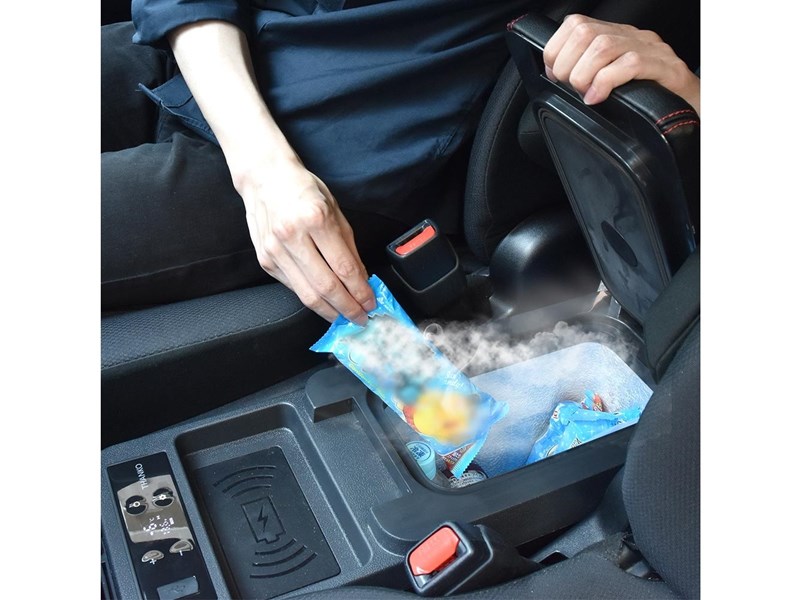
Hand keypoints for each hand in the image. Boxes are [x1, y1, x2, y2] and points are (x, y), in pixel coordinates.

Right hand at [238, 159, 374, 323]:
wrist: (264, 178)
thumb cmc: (302, 189)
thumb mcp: (335, 210)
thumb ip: (349, 247)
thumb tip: (361, 278)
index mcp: (314, 219)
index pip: (344, 267)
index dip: (360, 291)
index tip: (371, 302)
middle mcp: (291, 236)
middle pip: (326, 286)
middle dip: (348, 307)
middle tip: (361, 317)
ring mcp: (275, 250)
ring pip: (307, 294)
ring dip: (330, 310)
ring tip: (344, 316)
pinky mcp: (265, 260)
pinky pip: (293, 287)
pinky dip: (311, 298)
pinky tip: (324, 302)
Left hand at [543, 14, 699, 114]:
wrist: (694, 109)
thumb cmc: (650, 98)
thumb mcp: (613, 82)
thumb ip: (588, 74)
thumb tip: (556, 77)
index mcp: (617, 36)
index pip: (576, 24)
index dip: (557, 49)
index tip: (555, 74)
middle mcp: (633, 37)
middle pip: (585, 32)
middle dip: (567, 63)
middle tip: (570, 86)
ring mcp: (650, 50)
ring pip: (604, 46)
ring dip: (583, 73)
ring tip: (584, 92)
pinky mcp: (665, 68)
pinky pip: (630, 64)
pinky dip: (606, 82)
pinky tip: (598, 97)